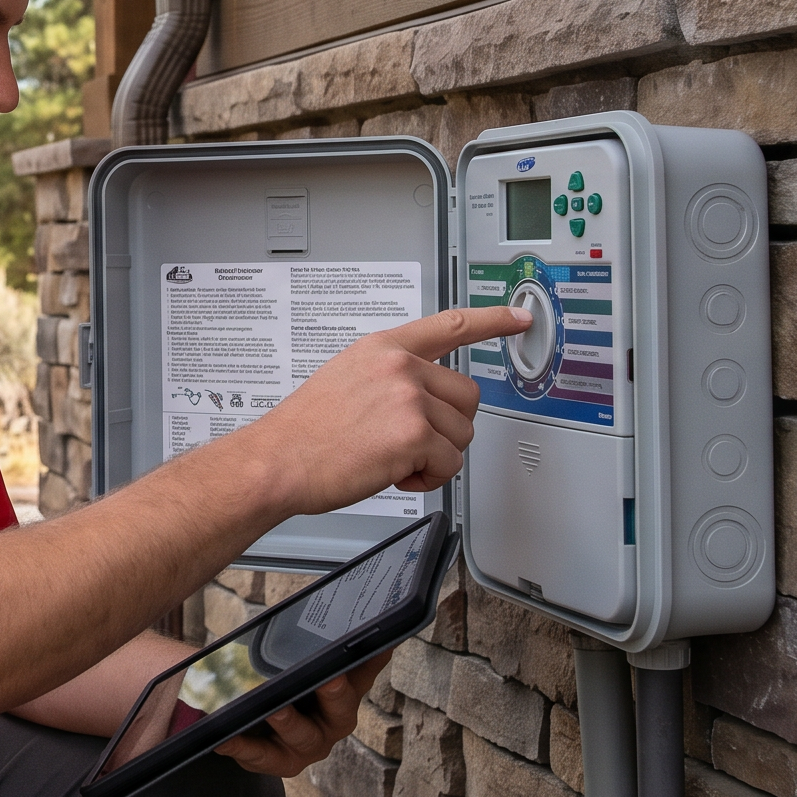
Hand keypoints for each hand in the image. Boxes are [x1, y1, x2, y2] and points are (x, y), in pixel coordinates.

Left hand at [214, 649, 391, 778]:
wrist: (260, 727)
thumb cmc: (284, 685)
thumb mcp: (293, 659)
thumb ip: (301, 639)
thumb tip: (302, 605)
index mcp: (344, 691)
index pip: (364, 670)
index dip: (375, 658)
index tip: (381, 643)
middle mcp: (334, 721)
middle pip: (342, 709)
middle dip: (336, 694)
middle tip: (329, 680)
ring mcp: (310, 745)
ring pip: (303, 736)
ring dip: (289, 722)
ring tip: (273, 709)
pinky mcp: (282, 763)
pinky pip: (262, 757)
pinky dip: (242, 747)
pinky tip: (225, 738)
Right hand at [248, 305, 529, 516]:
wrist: (276, 462)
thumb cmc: (304, 433)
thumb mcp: (344, 379)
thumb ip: (387, 377)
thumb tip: (421, 397)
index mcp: (382, 348)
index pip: (450, 325)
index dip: (492, 320)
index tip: (519, 318)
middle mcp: (399, 367)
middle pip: (467, 395)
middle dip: (447, 426)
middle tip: (409, 441)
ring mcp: (408, 398)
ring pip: (461, 433)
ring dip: (435, 456)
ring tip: (392, 458)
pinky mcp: (414, 434)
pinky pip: (449, 464)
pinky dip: (427, 478)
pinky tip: (393, 472)